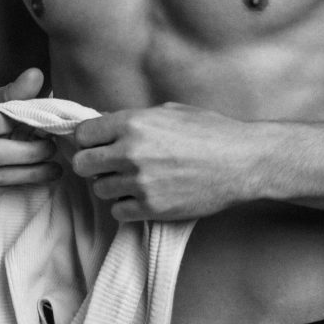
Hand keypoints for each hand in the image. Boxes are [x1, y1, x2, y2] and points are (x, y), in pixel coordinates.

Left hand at [72, 102, 256, 221]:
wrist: (241, 161)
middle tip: (108, 164)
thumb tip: (108, 125)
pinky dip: (126, 205)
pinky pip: (118, 211)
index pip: (83, 134)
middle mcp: (130, 152)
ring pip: (100, 189)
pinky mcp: (152, 208)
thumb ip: (135, 119)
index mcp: (133, 123)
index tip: (96, 143)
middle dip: (92, 163)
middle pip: (82, 164)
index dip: (87, 139)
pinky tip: (142, 196)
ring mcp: (140, 182)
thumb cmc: (210, 131)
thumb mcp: (169, 112)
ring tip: (133, 179)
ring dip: (112, 185)